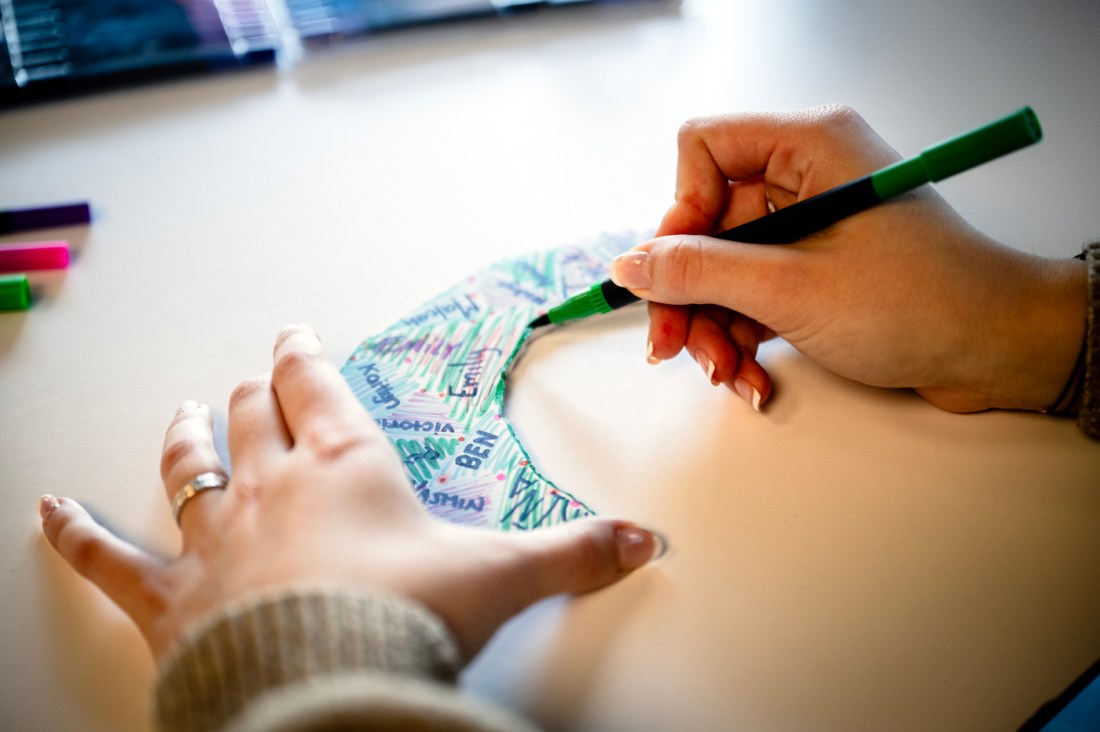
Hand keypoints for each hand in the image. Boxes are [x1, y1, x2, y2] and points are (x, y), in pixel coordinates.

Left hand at [39, 324, 662, 662]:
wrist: (326, 682)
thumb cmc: (403, 619)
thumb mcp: (498, 579)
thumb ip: (574, 554)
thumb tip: (645, 540)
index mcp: (345, 466)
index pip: (315, 388)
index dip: (301, 356)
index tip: (294, 335)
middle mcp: (272, 486)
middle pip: (250, 416)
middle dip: (251, 392)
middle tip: (251, 373)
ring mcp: (216, 537)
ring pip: (189, 465)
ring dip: (185, 436)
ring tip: (182, 412)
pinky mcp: (173, 597)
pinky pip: (111, 557)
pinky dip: (78, 534)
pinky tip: (47, 512)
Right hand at [614, 105, 1085, 412]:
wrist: (997, 353)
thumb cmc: (919, 304)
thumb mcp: (791, 289)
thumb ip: (699, 273)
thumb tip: (630, 263)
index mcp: (809, 146)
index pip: (703, 150)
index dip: (679, 213)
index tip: (675, 273)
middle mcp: (806, 176)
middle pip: (706, 224)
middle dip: (690, 294)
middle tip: (674, 349)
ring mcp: (811, 226)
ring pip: (724, 268)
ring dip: (714, 328)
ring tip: (729, 375)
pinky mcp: (817, 269)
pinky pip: (753, 293)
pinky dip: (744, 337)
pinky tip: (753, 378)